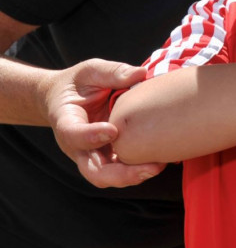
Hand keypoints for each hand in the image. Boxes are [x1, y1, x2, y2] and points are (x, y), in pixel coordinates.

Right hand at [40, 59, 165, 186]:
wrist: (64, 98)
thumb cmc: (79, 83)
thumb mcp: (91, 71)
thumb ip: (112, 72)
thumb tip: (140, 74)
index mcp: (67, 121)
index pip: (73, 134)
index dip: (91, 136)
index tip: (112, 131)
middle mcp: (77, 145)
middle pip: (92, 170)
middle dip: (120, 174)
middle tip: (148, 167)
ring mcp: (91, 154)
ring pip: (107, 177)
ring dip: (132, 176)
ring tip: (158, 166)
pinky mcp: (105, 156)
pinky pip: (119, 170)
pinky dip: (136, 170)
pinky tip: (159, 161)